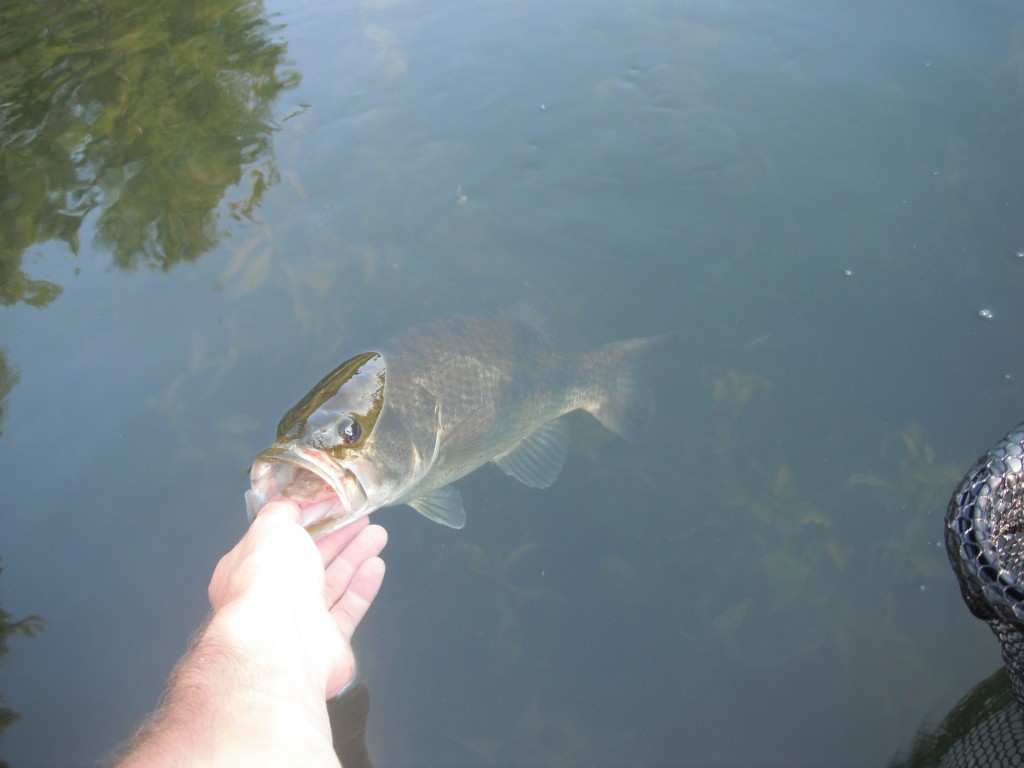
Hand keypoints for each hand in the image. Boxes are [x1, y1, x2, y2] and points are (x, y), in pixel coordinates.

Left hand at [208, 499, 386, 696]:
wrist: (281, 642)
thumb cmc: (269, 578)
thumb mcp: (269, 529)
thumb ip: (281, 512)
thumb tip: (290, 502)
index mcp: (250, 569)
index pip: (279, 541)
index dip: (307, 520)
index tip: (331, 505)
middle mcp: (272, 596)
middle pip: (311, 560)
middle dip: (338, 536)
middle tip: (363, 517)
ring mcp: (300, 620)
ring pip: (333, 582)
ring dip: (356, 555)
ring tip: (379, 534)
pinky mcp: (328, 641)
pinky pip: (348, 608)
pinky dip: (362, 586)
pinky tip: (376, 565)